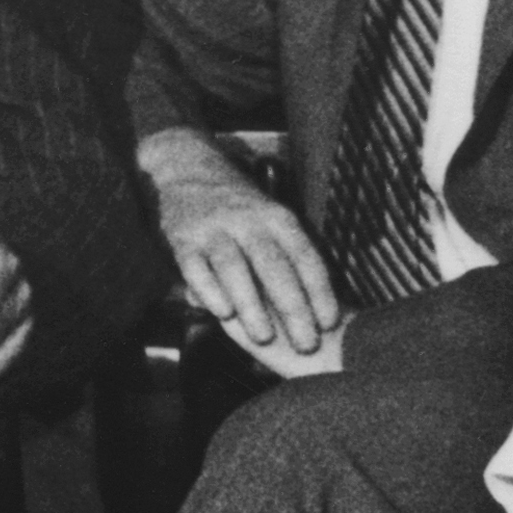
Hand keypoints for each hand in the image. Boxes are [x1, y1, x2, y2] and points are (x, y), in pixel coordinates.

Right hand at [148, 141, 342, 361]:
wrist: (185, 167)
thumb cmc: (239, 210)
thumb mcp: (271, 218)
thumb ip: (291, 254)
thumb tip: (321, 302)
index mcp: (277, 218)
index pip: (304, 256)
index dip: (319, 290)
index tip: (330, 323)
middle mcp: (248, 221)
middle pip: (274, 265)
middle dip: (293, 307)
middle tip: (306, 345)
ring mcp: (213, 230)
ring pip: (234, 267)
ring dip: (251, 304)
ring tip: (264, 338)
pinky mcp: (182, 240)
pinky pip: (195, 267)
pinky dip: (209, 290)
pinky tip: (223, 314)